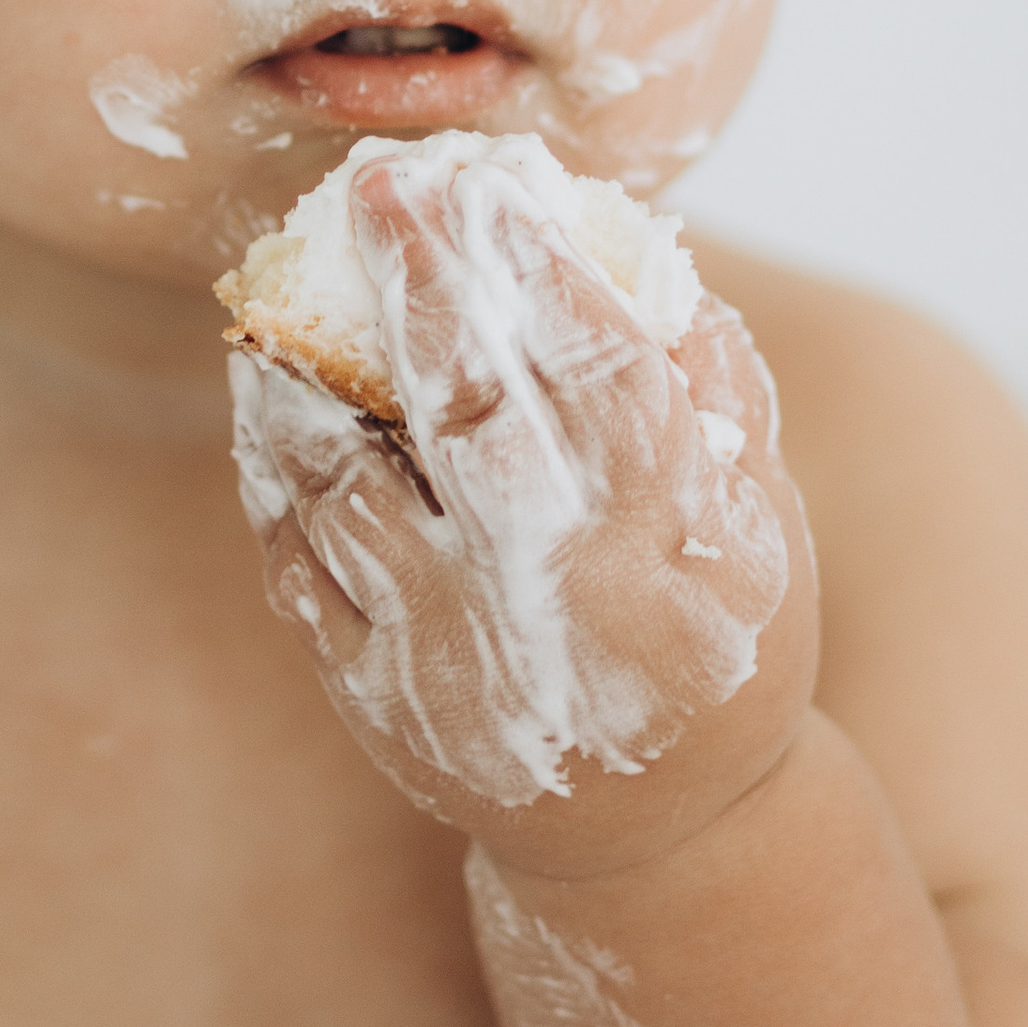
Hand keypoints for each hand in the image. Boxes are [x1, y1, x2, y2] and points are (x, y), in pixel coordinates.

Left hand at [229, 150, 810, 861]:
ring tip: (281, 297)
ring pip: (351, 491)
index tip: (488, 180)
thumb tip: (671, 264)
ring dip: (308, 383)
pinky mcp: (371, 697)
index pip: (598, 378)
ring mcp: (448, 653)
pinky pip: (297, 568)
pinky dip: (270, 479)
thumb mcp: (765, 543)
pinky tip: (262, 402)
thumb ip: (727, 409)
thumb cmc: (718, 656)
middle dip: (419, 285)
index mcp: (662, 553)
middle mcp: (548, 601)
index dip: (538, 270)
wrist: (655, 846)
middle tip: (378, 184)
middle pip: (465, 413)